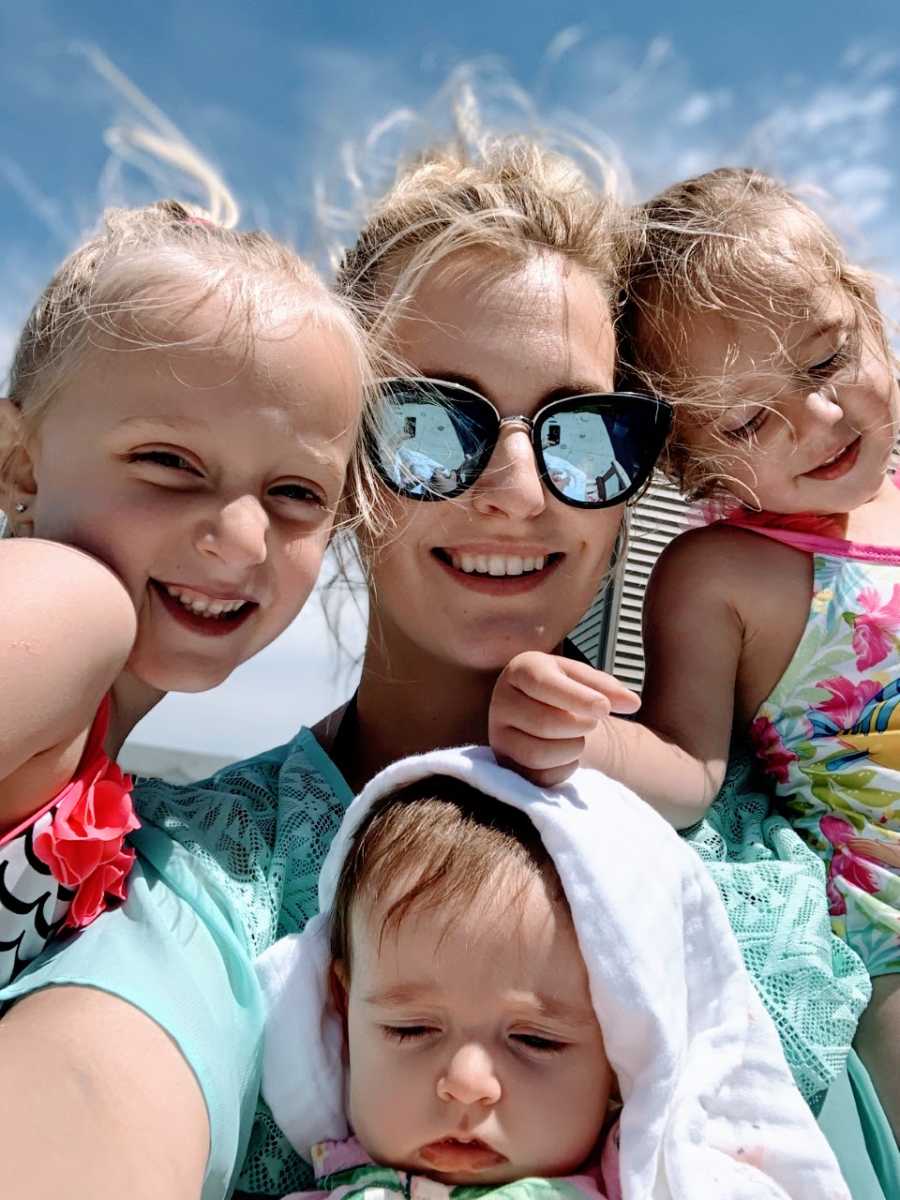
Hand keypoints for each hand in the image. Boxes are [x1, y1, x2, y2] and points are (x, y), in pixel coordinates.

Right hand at [489, 651, 639, 786]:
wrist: (547, 714)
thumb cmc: (566, 693)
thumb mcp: (585, 680)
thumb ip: (608, 687)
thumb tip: (632, 703)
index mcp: (521, 669)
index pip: (543, 683)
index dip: (578, 698)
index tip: (605, 709)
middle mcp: (502, 700)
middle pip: (543, 722)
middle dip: (579, 726)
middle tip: (593, 723)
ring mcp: (499, 735)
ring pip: (537, 753)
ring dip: (571, 749)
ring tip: (580, 738)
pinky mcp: (505, 764)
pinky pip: (536, 776)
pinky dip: (562, 769)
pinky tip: (569, 756)